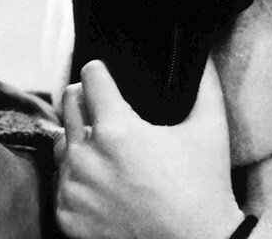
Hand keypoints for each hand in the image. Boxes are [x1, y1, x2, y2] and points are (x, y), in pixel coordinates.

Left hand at [55, 59, 243, 238]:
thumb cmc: (204, 190)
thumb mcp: (210, 132)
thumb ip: (206, 85)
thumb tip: (205, 54)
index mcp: (117, 129)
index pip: (89, 77)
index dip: (101, 72)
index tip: (106, 76)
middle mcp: (87, 156)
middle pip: (68, 105)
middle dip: (85, 102)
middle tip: (104, 111)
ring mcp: (73, 189)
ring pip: (61, 145)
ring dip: (78, 142)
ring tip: (106, 153)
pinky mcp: (67, 216)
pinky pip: (61, 184)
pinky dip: (77, 181)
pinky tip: (102, 186)